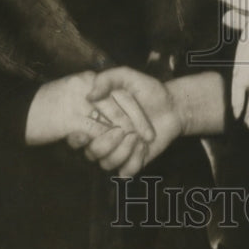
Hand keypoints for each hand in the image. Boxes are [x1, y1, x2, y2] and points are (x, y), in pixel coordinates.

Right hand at [25, 71, 154, 162]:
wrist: (172, 106)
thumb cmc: (148, 90)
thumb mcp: (128, 76)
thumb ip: (108, 79)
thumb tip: (90, 95)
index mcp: (97, 120)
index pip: (76, 136)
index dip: (76, 139)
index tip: (84, 134)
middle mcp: (103, 138)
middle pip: (92, 153)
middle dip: (106, 143)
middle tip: (123, 131)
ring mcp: (118, 151)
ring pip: (107, 164)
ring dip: (122, 151)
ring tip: (137, 137)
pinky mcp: (133, 161)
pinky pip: (126, 172)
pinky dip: (134, 161)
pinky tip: (143, 146)